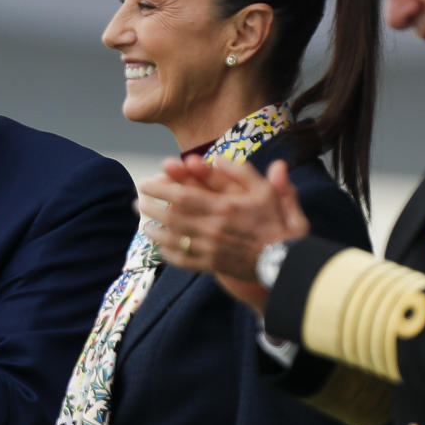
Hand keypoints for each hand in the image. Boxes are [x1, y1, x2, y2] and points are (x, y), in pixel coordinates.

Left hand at [139, 157, 309, 312]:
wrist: (288, 263)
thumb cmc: (279, 225)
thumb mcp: (268, 192)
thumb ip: (244, 173)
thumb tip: (218, 158)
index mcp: (224, 206)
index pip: (183, 195)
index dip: (160, 189)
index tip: (146, 183)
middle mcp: (213, 227)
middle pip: (172, 215)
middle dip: (151, 208)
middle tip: (137, 202)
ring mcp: (210, 248)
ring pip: (173, 238)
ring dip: (154, 231)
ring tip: (142, 224)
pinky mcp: (212, 266)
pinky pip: (184, 260)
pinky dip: (168, 254)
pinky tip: (159, 248)